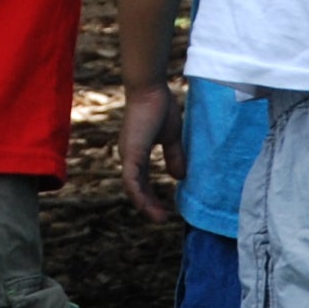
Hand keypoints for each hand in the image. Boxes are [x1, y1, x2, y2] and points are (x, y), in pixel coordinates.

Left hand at [117, 79, 181, 221]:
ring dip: (144, 204)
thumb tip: (179, 177)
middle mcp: (129, 156)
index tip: (164, 210)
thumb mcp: (172, 137)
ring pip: (132, 187)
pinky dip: (138, 194)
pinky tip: (146, 205)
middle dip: (149, 204)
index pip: (142, 181)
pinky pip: (131, 179)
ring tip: (158, 217)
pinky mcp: (131, 152)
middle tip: (161, 218)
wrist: (151, 89)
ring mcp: (128, 155)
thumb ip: (174, 156)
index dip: (151, 196)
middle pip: (137, 188)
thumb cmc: (159, 107)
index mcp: (138, 153)